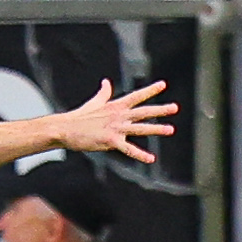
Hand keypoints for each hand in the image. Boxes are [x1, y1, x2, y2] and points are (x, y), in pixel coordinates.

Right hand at [51, 80, 177, 162]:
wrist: (66, 128)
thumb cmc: (79, 117)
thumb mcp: (94, 102)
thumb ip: (104, 93)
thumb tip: (106, 82)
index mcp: (116, 106)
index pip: (136, 96)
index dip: (150, 90)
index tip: (163, 84)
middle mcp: (118, 115)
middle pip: (143, 111)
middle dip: (160, 109)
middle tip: (175, 107)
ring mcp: (115, 128)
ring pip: (140, 128)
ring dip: (156, 129)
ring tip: (171, 129)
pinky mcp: (110, 140)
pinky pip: (129, 149)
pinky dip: (140, 155)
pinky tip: (151, 159)